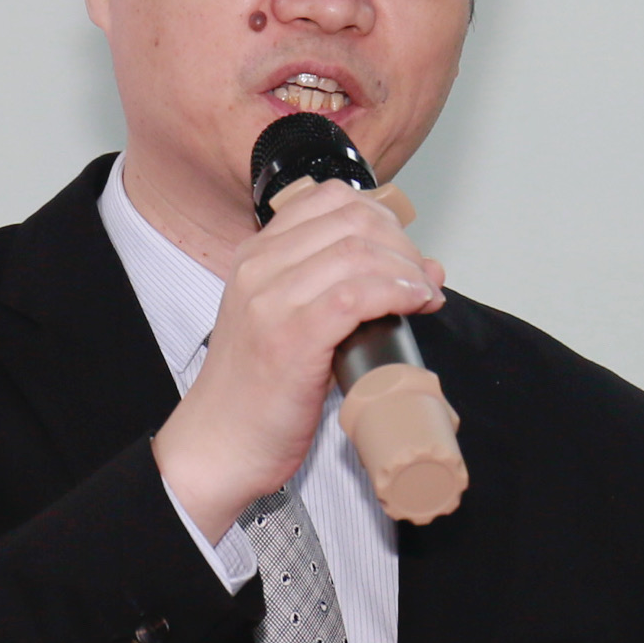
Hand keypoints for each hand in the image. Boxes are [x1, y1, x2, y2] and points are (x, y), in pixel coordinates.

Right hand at [153, 181, 444, 541]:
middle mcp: (258, 267)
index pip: (328, 198)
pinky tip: (415, 303)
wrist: (218, 444)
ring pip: (358, 252)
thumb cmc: (255, 393)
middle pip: (351, 220)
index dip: (381, 217)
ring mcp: (272, 300)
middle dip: (402, 243)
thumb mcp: (282, 321)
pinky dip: (397, 292)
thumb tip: (414, 269)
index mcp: (255, 256)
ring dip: (408, 269)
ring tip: (425, 294)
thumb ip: (333, 290)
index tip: (402, 249)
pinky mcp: (292, 337)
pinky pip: (358, 294)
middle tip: (422, 276)